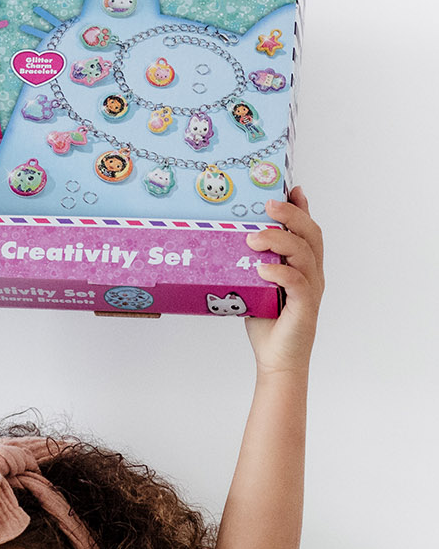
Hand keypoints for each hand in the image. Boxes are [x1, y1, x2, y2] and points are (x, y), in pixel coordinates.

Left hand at [244, 187, 323, 374]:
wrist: (277, 361)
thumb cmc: (267, 324)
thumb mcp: (257, 285)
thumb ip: (255, 263)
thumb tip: (235, 240)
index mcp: (304, 266)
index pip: (307, 230)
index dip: (301, 207)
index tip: (289, 188)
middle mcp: (312, 273)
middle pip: (311, 234)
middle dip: (291, 214)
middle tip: (268, 204)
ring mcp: (311, 289)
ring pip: (304, 253)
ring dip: (279, 240)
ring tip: (253, 238)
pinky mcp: (305, 307)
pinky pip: (298, 283)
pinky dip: (280, 272)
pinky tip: (262, 269)